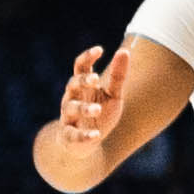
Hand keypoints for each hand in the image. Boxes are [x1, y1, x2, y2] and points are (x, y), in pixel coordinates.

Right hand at [47, 44, 123, 162]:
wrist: (87, 143)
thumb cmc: (100, 113)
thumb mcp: (113, 94)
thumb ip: (118, 76)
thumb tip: (124, 51)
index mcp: (82, 85)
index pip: (80, 66)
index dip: (87, 57)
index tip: (100, 50)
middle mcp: (71, 98)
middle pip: (72, 84)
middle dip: (82, 81)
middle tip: (95, 79)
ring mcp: (68, 117)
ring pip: (70, 108)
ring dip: (83, 108)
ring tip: (97, 109)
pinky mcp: (68, 136)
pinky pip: (72, 135)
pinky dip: (83, 135)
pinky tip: (96, 135)